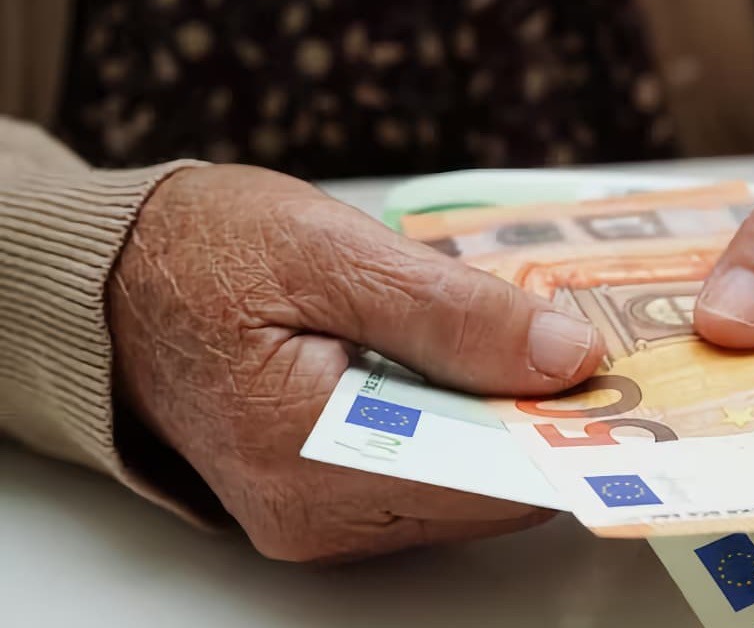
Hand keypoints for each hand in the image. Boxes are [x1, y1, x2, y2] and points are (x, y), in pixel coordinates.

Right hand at [108, 164, 604, 560]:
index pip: (484, 478)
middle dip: (541, 420)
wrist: (115, 280)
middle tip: (584, 344)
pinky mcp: (323, 495)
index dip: (565, 431)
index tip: (622, 382)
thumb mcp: (331, 253)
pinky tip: (475, 366)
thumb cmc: (203, 252)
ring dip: (506, 420)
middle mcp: (314, 515)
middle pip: (481, 490)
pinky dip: (465, 425)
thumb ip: (453, 313)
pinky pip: (426, 477)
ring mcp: (316, 515)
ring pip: (461, 487)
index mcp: (310, 459)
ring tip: (533, 344)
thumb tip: (566, 357)